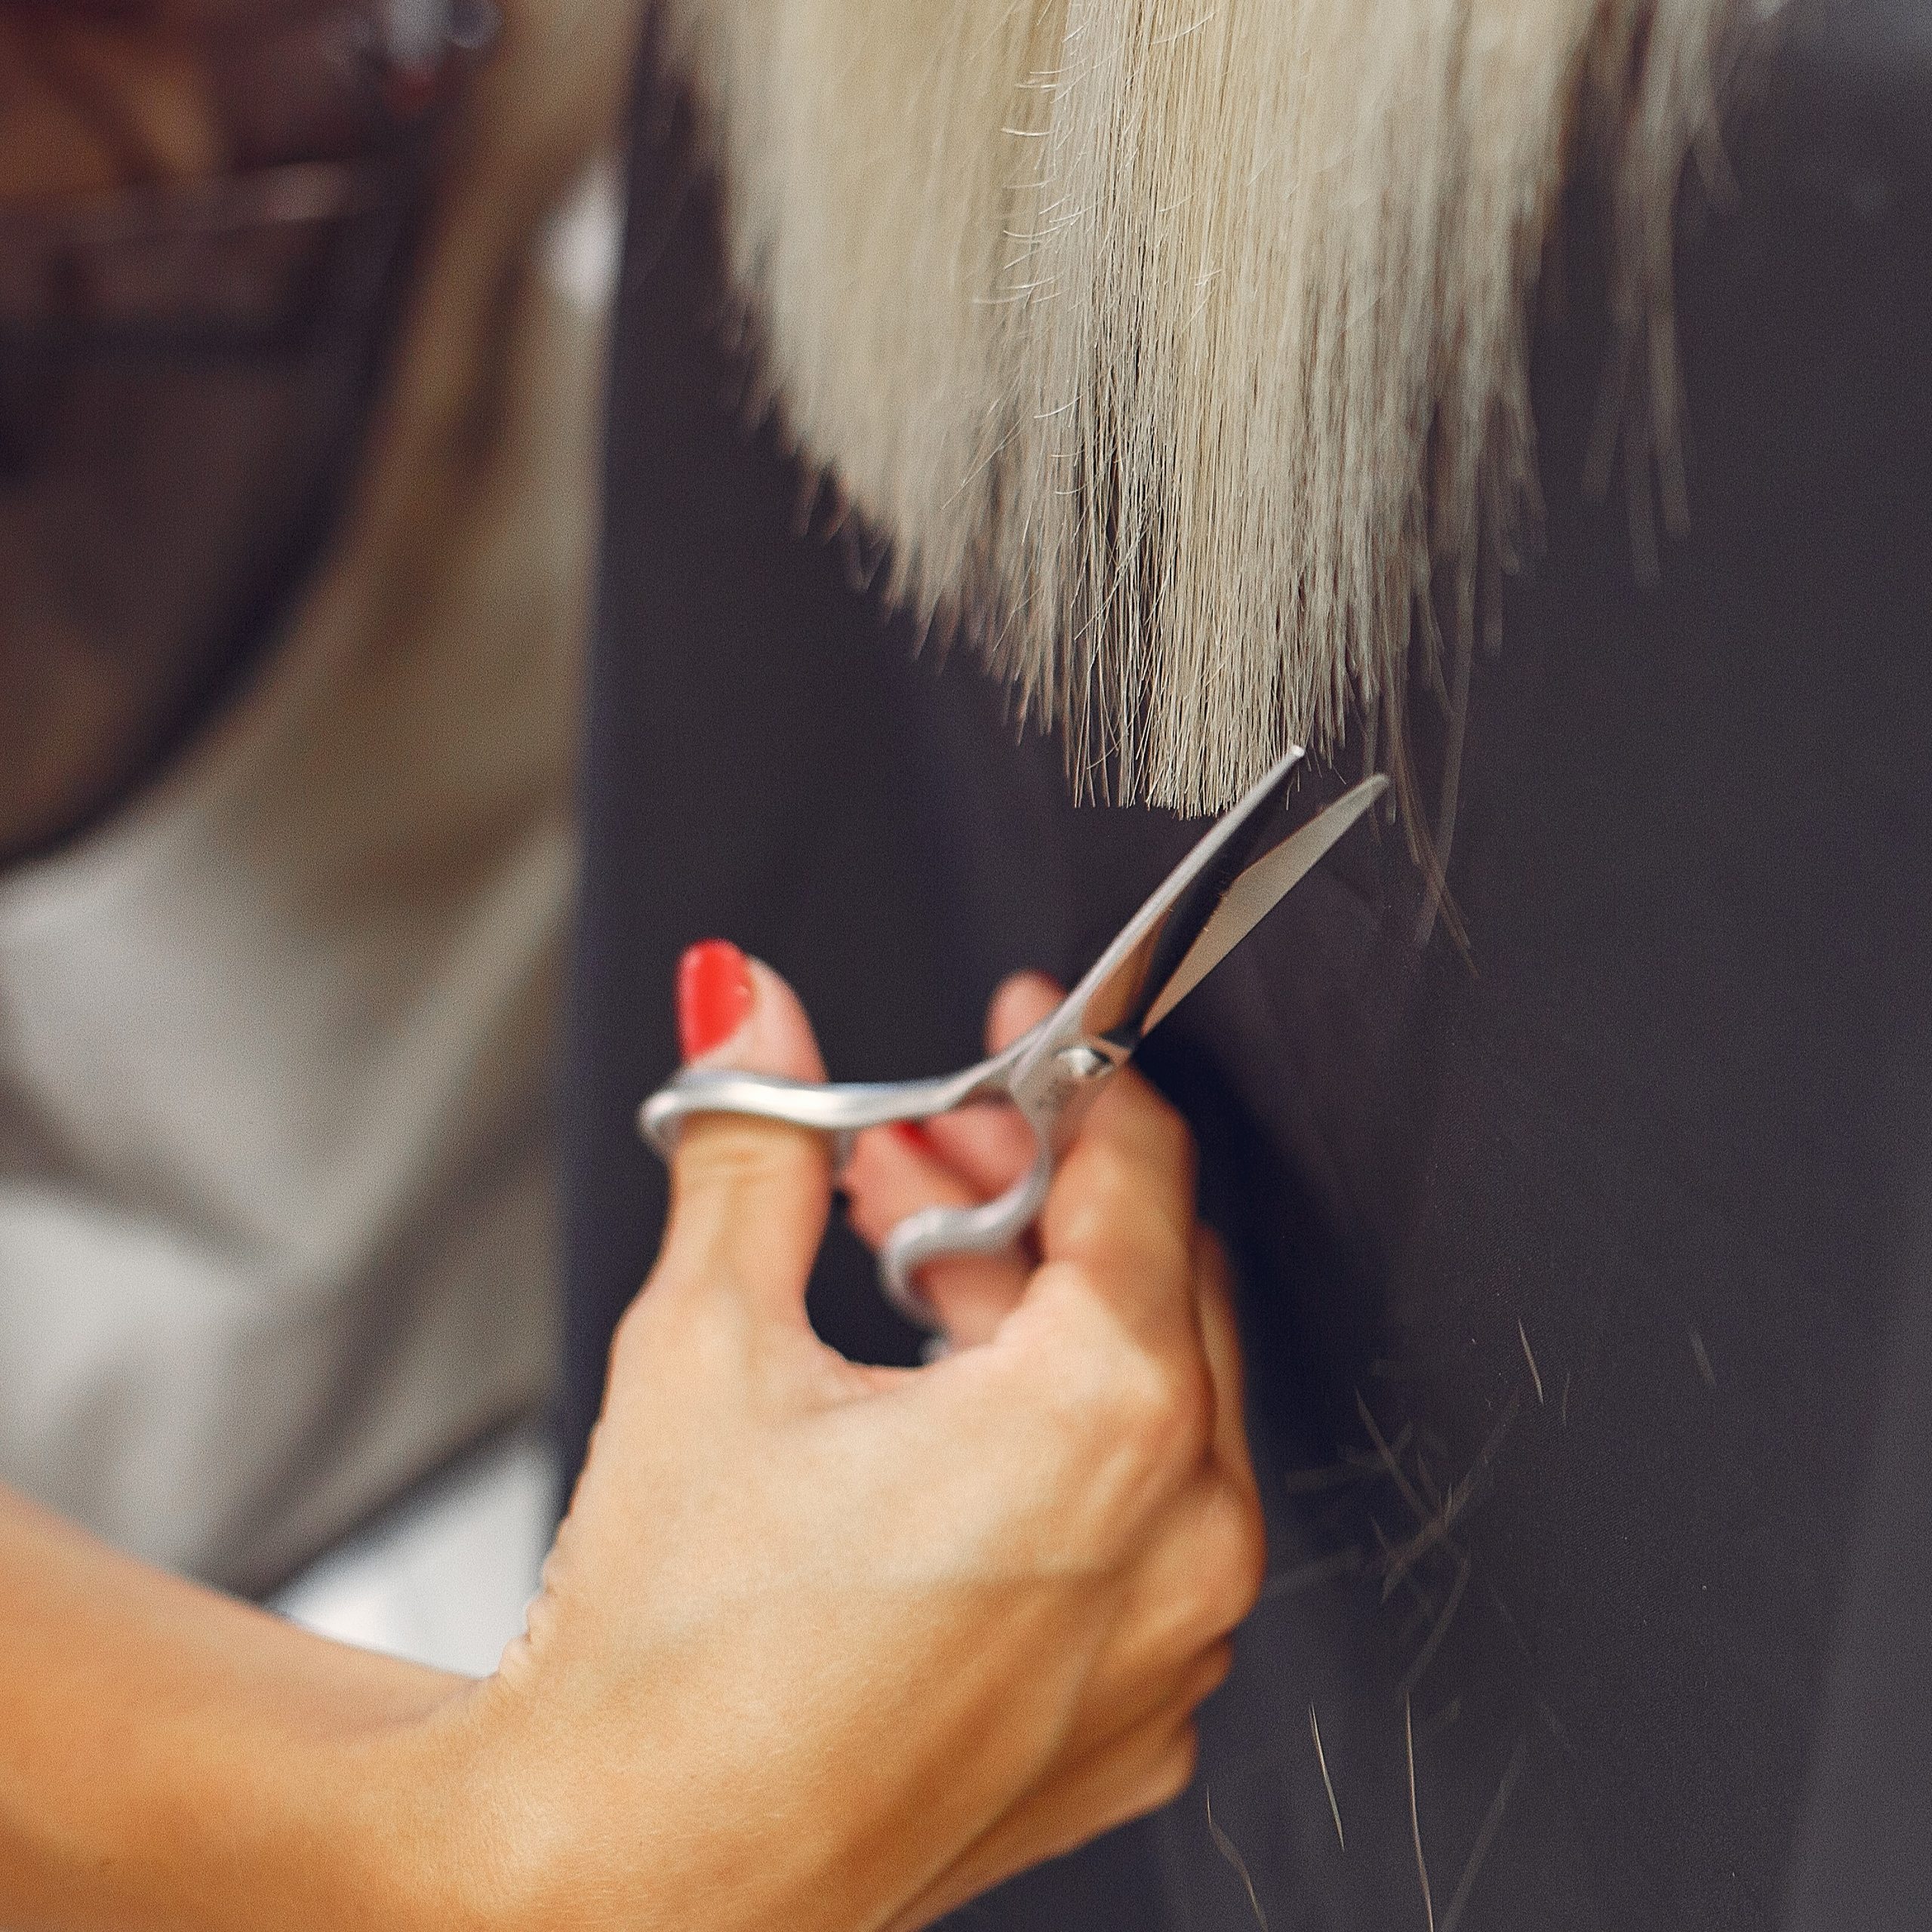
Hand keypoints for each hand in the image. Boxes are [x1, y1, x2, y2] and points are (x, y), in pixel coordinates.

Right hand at [419, 945, 1263, 1931]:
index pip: (1142, 1176)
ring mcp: (1171, 1652)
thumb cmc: (666, 1659)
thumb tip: (748, 1005)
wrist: (619, 1893)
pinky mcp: (1133, 1728)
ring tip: (900, 1287)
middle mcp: (1179, 1543)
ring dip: (1041, 1321)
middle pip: (1155, 1284)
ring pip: (1156, 1408)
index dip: (1073, 1077)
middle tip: (916, 1164)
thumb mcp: (706, 1341)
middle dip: (1034, 1194)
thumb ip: (754, 1144)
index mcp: (1102, 1424)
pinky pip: (1145, 1537)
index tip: (1025, 1035)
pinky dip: (1067, 1458)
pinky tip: (941, 1436)